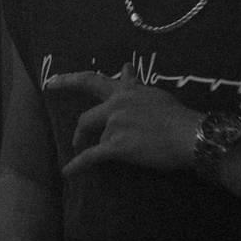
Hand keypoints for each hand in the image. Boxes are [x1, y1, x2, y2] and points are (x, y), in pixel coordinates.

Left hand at [46, 64, 204, 176]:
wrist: (189, 134)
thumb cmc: (178, 116)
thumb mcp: (154, 93)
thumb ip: (135, 84)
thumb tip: (125, 68)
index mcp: (125, 91)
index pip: (92, 81)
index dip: (69, 81)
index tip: (51, 82)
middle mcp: (115, 104)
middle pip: (86, 118)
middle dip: (80, 131)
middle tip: (75, 139)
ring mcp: (115, 125)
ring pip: (101, 141)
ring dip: (111, 149)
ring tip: (133, 154)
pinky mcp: (117, 145)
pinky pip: (91, 157)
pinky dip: (77, 165)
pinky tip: (67, 172)